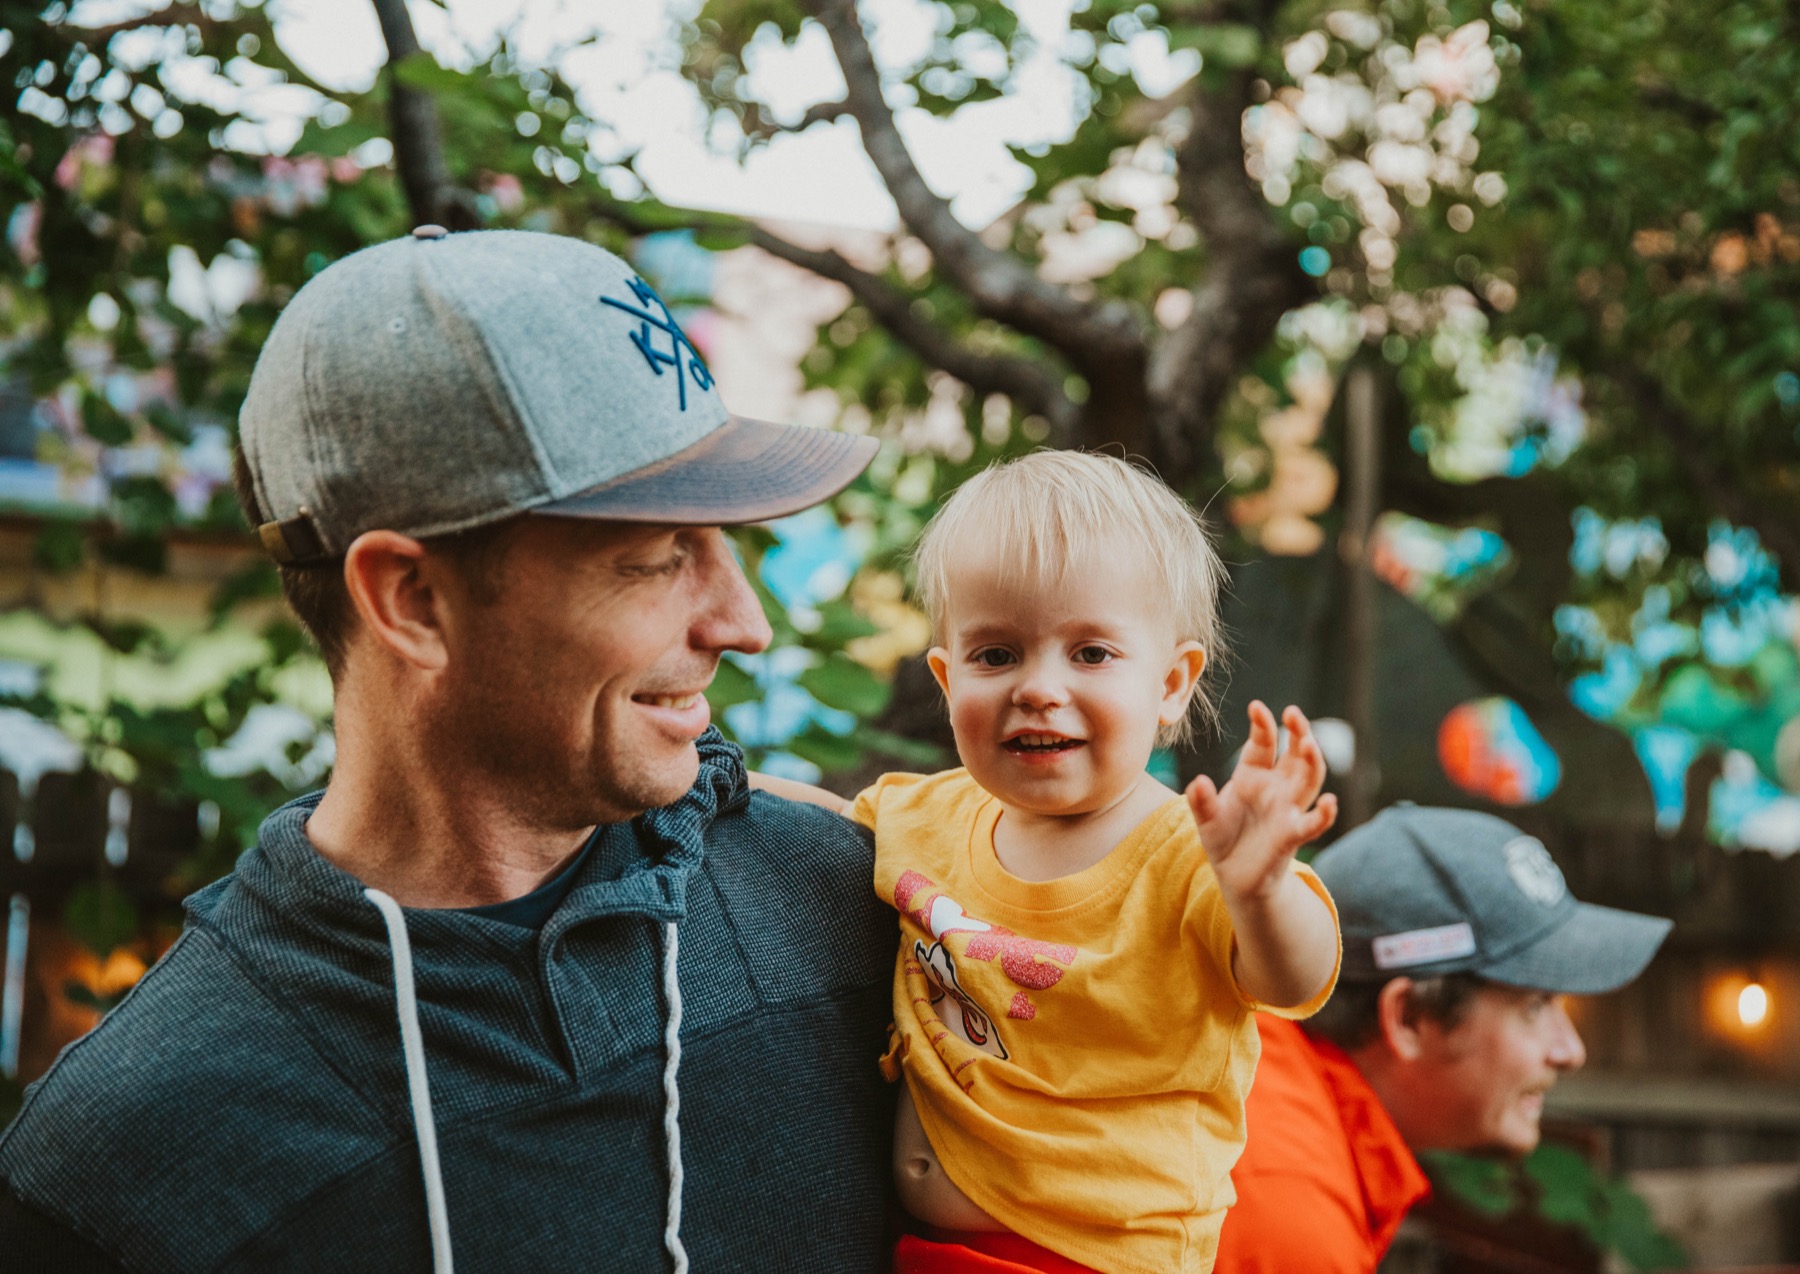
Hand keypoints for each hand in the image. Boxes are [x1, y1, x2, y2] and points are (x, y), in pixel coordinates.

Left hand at [1185, 701, 1337, 904]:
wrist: (1234, 876)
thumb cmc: (1223, 838)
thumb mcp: (1206, 818)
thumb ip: (1201, 801)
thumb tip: (1197, 782)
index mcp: (1253, 774)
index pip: (1263, 743)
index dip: (1262, 725)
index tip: (1256, 707)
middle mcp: (1276, 787)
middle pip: (1295, 753)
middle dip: (1298, 732)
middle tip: (1294, 713)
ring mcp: (1288, 808)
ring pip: (1309, 779)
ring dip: (1312, 760)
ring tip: (1309, 743)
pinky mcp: (1293, 834)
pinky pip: (1314, 822)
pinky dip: (1325, 814)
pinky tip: (1330, 802)